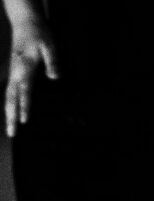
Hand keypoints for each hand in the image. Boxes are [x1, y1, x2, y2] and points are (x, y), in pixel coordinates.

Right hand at [6, 10, 55, 136]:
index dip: (25, 107)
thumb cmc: (39, 34)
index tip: (25, 120)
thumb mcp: (50, 46)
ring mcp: (13, 73)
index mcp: (24, 68)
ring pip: (8, 97)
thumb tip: (54, 77)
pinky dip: (10, 104)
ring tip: (10, 129)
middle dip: (11, 117)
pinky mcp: (14, 73)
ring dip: (9, 113)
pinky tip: (12, 114)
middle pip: (11, 99)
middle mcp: (16, 73)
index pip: (25, 92)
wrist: (26, 23)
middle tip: (12, 134)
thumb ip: (53, 62)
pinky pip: (10, 92)